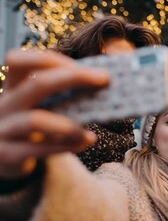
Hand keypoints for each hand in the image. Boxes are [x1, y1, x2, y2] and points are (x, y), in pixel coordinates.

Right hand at [0, 50, 108, 178]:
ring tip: (92, 130)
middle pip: (36, 83)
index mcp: (13, 87)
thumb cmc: (34, 128)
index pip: (20, 60)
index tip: (86, 68)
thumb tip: (103, 83)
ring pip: (35, 120)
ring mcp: (2, 129)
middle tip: (104, 79)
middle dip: (74, 78)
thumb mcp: (42, 107)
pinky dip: (66, 146)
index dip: (52, 60)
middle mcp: (4, 104)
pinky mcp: (5, 154)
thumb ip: (62, 96)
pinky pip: (37, 149)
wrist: (7, 161)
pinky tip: (86, 141)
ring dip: (69, 124)